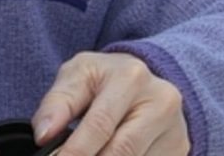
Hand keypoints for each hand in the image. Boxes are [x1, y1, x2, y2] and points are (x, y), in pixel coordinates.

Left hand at [31, 52, 189, 155]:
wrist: (141, 78)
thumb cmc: (103, 77)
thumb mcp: (77, 75)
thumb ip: (57, 103)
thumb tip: (43, 134)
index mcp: (131, 77)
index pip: (100, 124)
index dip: (75, 150)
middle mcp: (161, 101)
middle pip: (122, 150)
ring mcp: (176, 128)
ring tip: (85, 154)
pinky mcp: (180, 149)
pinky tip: (103, 154)